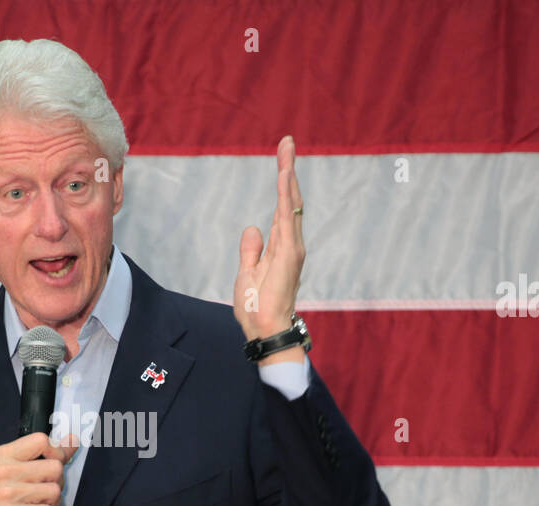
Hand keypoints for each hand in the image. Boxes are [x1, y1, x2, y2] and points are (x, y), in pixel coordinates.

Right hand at [0, 432, 77, 505]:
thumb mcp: (11, 474)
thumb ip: (41, 456)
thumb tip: (72, 439)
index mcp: (0, 455)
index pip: (41, 440)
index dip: (57, 453)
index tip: (54, 465)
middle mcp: (1, 470)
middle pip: (54, 467)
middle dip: (57, 484)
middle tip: (44, 495)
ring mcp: (5, 492)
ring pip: (54, 491)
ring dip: (54, 505)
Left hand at [234, 135, 305, 364]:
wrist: (264, 330)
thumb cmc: (257, 309)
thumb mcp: (247, 274)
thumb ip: (251, 251)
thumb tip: (252, 228)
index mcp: (279, 248)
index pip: (282, 209)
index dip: (282, 184)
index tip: (282, 160)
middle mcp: (290, 244)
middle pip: (290, 199)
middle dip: (288, 169)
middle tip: (287, 142)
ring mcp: (292, 247)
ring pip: (290, 203)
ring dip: (288, 175)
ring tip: (286, 149)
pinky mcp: (289, 253)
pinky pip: (287, 217)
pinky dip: (286, 195)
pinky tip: (285, 176)